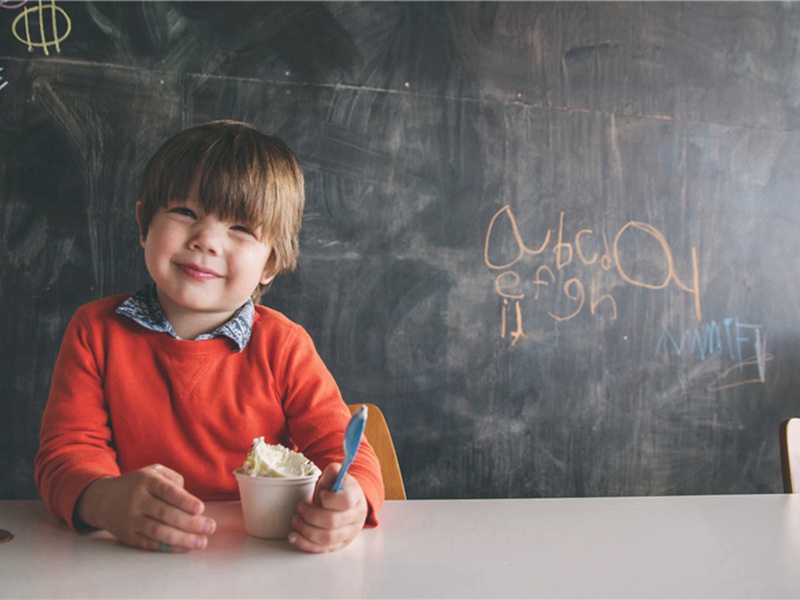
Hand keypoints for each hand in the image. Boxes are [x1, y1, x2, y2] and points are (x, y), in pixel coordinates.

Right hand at [75, 464, 215, 551]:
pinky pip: (149, 543)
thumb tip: (189, 499)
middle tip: (210, 527)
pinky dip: (168, 547)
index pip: (166, 491)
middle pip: (165, 513)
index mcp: (146, 481)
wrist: (102, 499)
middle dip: (190, 523)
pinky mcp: (127, 536)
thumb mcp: (153, 472)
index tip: (200, 509)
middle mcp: (137, 500)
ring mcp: (131, 519)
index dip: (184, 500)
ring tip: (201, 542)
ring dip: (182, 539)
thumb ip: (174, 480)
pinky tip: (184, 547)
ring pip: (158, 531)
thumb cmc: (138, 484)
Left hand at [288, 462, 367, 552]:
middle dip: (310, 516)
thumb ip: (333, 472)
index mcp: (356, 497)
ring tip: (296, 520)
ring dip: (306, 530)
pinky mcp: (339, 544)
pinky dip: (305, 544)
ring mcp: (349, 533)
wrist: (349, 503)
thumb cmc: (339, 489)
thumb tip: (332, 471)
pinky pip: (322, 549)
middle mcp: (356, 517)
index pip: (345, 501)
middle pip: (331, 522)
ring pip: (326, 538)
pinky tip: (294, 537)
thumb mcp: (336, 477)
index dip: (328, 499)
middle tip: (300, 507)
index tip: (320, 494)